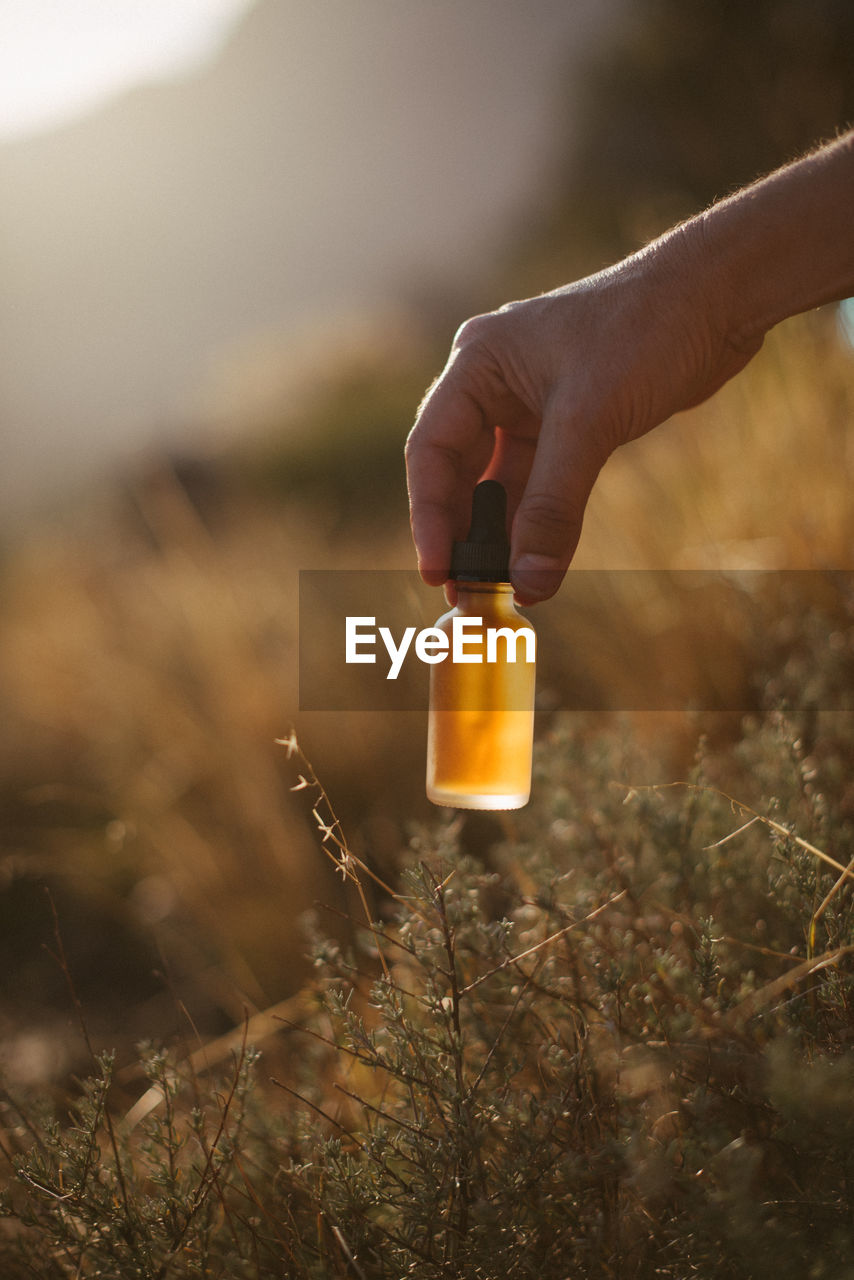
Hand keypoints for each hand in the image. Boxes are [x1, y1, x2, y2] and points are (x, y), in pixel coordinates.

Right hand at [405, 222, 761, 602]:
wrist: (718, 297)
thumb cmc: (646, 331)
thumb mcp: (590, 421)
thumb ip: (554, 506)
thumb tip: (530, 583)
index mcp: (478, 362)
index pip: (431, 450)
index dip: (430, 516)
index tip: (438, 571)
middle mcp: (495, 382)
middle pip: (459, 471)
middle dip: (462, 534)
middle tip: (463, 592)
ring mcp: (531, 402)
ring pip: (501, 483)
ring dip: (500, 535)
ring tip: (496, 588)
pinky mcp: (569, 421)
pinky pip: (539, 482)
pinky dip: (537, 522)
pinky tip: (535, 561)